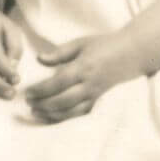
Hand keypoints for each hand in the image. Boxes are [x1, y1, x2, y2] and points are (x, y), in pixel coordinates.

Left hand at [23, 31, 149, 122]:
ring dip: (52, 114)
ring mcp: (96, 94)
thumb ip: (60, 53)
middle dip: (43, 104)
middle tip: (28, 104)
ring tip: (36, 113)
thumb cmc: (105, 44)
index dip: (40, 90)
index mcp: (84, 67)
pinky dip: (66, 117)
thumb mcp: (81, 43)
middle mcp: (90, 84)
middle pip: (63, 100)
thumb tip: (39, 59)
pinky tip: (53, 117)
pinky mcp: (99, 100)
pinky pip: (81, 113)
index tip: (27, 92)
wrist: (133, 53)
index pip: (58, 83)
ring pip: (72, 111)